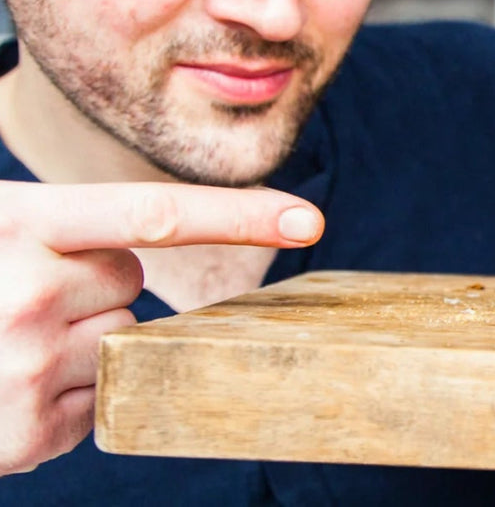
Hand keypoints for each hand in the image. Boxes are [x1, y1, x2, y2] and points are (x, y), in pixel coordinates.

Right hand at [0, 180, 322, 475]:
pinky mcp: (24, 434)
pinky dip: (64, 395)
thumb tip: (144, 254)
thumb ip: (61, 232)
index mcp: (17, 225)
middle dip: (95, 286)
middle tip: (19, 293)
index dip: (239, 216)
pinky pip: (95, 402)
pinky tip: (4, 384)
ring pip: (118, 343)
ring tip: (0, 342)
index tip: (309, 217)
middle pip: (130, 283)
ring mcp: (24, 368)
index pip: (153, 214)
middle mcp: (25, 293)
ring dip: (80, 342)